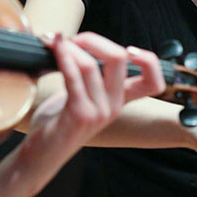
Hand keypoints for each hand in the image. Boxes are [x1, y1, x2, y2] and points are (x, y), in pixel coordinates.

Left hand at [22, 33, 164, 167]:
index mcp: (121, 101)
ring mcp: (98, 112)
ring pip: (92, 65)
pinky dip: (63, 58)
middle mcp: (114, 107)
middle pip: (120, 59)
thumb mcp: (83, 98)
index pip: (154, 81)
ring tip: (58, 45)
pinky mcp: (79, 115)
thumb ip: (91, 75)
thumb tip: (81, 41)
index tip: (129, 49)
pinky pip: (73, 78)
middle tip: (75, 40)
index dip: (149, 60)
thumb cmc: (59, 123)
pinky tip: (54, 50)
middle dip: (95, 40)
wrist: (41, 156)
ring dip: (71, 48)